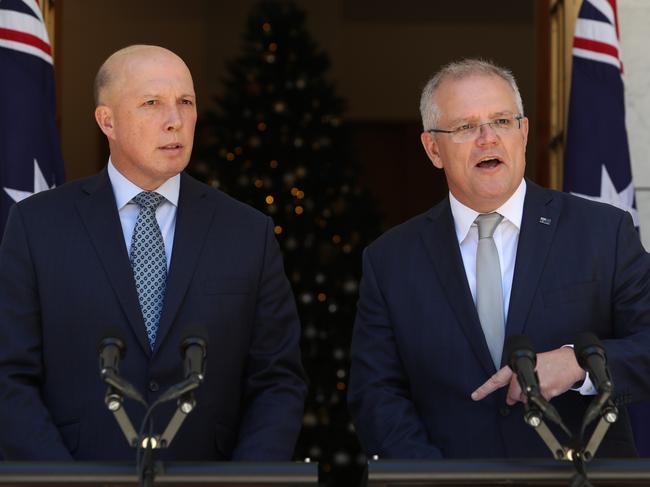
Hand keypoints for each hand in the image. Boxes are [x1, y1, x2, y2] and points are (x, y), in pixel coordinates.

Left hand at [471, 347, 585, 404]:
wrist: (570, 361)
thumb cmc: (550, 363)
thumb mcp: (531, 365)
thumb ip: (518, 380)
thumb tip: (511, 399)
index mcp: (517, 366)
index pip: (497, 379)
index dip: (485, 388)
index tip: (475, 396)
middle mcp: (524, 374)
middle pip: (513, 394)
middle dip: (516, 396)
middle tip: (524, 391)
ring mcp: (535, 384)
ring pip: (526, 400)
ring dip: (531, 397)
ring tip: (541, 384)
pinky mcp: (547, 391)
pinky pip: (539, 402)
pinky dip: (543, 399)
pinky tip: (549, 387)